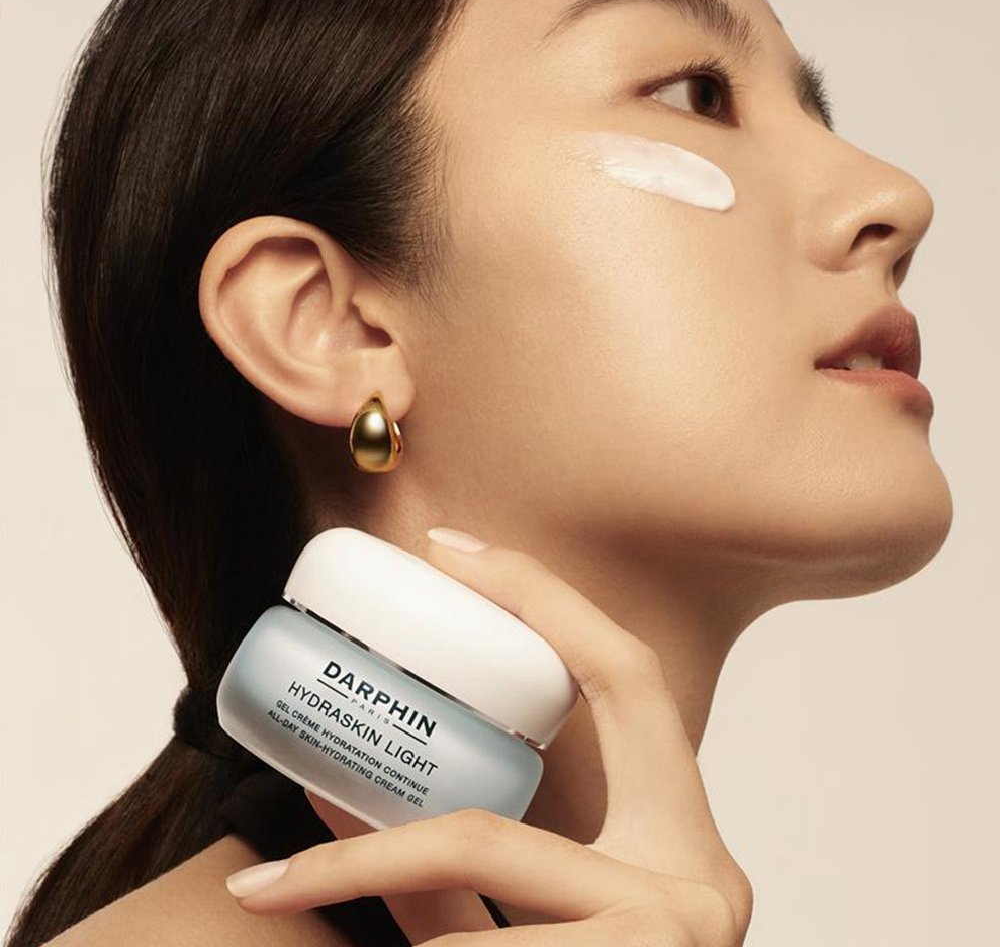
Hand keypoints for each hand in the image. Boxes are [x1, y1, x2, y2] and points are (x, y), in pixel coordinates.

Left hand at [224, 533, 753, 944]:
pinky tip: (342, 915)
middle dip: (369, 855)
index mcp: (692, 842)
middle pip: (492, 845)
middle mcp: (698, 898)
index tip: (446, 551)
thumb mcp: (565, 922)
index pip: (628, 677)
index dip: (543, 597)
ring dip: (374, 926)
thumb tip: (336, 799)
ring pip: (470, 945)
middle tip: (267, 864)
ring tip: (291, 919)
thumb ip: (475, 872)